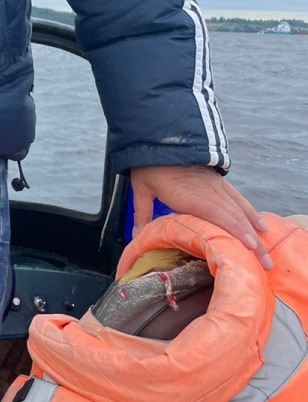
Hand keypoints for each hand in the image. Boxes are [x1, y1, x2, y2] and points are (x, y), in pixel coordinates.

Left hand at [129, 164, 272, 269]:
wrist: (161, 139)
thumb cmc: (150, 165)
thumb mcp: (142, 188)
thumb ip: (142, 213)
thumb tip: (136, 237)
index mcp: (191, 196)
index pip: (218, 217)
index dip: (234, 232)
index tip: (249, 248)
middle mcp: (209, 193)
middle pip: (235, 219)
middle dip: (251, 242)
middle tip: (265, 262)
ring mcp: (217, 187)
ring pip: (240, 211)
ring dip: (254, 231)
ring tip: (265, 251)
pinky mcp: (219, 183)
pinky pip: (238, 199)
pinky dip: (250, 213)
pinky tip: (260, 225)